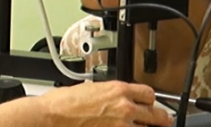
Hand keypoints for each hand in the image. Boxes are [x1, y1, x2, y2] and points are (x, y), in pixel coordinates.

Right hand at [32, 81, 172, 126]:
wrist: (51, 117)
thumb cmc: (64, 103)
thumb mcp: (92, 89)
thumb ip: (112, 95)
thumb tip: (121, 100)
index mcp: (119, 91)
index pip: (150, 94)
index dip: (150, 101)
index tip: (149, 104)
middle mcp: (125, 108)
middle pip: (158, 116)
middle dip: (159, 119)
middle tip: (159, 121)